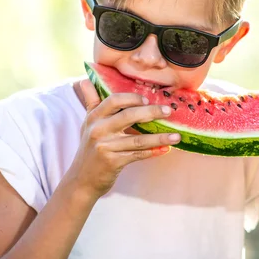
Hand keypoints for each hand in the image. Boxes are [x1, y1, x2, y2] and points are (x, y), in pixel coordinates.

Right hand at [66, 79, 180, 199]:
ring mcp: (105, 146)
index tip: (147, 99)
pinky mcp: (112, 162)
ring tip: (176, 136)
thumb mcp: (88, 123)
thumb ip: (91, 101)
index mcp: (94, 117)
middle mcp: (98, 130)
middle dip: (152, 112)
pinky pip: (137, 155)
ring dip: (159, 137)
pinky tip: (165, 150)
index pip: (114, 100)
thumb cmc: (89, 148)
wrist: (81, 179)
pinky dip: (152, 152)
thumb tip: (87, 78)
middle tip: (169, 111)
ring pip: (137, 139)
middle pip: (128, 116)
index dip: (132, 98)